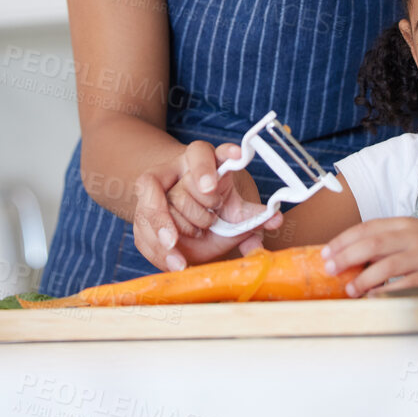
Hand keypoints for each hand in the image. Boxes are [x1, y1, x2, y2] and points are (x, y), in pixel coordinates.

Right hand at [131, 142, 280, 270]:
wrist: (190, 213)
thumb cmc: (219, 206)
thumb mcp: (238, 208)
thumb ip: (253, 216)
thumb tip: (275, 220)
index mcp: (204, 160)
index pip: (201, 155)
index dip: (205, 169)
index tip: (212, 184)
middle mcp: (176, 170)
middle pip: (182, 190)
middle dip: (198, 213)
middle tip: (212, 220)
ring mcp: (156, 188)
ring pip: (157, 209)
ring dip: (176, 232)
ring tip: (190, 244)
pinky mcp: (142, 208)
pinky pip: (143, 228)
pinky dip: (159, 249)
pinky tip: (175, 261)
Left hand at [319, 218, 417, 296]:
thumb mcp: (414, 235)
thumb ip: (387, 242)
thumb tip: (350, 257)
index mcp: (405, 224)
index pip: (367, 228)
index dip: (343, 240)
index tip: (326, 252)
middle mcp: (414, 237)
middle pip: (372, 244)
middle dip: (346, 256)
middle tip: (329, 268)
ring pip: (386, 266)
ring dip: (363, 279)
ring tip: (350, 289)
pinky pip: (405, 287)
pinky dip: (386, 293)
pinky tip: (373, 298)